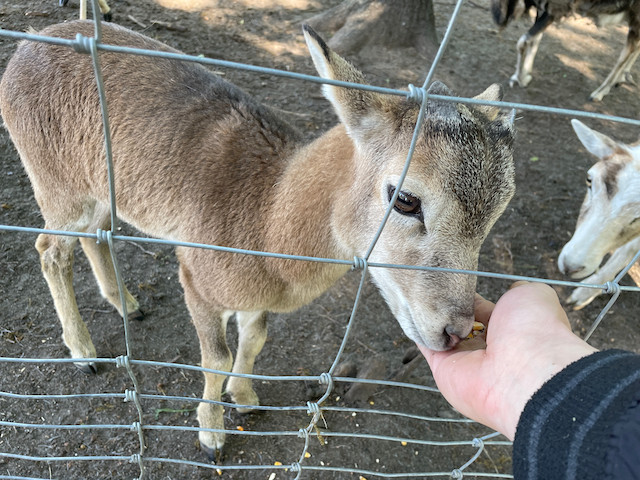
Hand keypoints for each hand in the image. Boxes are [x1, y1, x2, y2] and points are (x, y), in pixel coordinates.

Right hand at [419, 282, 597, 439]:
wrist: (526, 372)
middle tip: (434, 287)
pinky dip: (418, 330)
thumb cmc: (535, 333)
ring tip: (419, 292)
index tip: (455, 283)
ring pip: (441, 333)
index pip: (481, 311)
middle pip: (459, 323)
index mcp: (510, 332)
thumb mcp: (534, 296)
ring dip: (430, 316)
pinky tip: (412, 309)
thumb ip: (520, 291)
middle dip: (447, 306)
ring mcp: (464, 360)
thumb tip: (513, 288)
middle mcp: (487, 348)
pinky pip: (426, 346)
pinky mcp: (442, 369)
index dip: (468, 297)